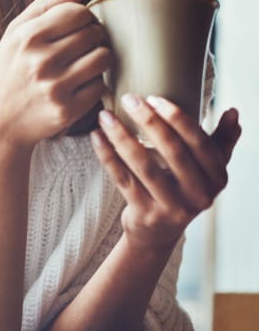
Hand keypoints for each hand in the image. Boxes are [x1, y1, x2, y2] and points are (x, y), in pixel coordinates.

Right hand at [0, 0, 109, 151]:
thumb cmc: (8, 73)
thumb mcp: (13, 35)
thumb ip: (44, 6)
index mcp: (28, 37)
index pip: (78, 12)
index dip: (83, 17)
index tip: (77, 27)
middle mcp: (41, 61)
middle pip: (94, 33)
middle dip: (93, 37)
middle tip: (82, 47)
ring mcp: (55, 87)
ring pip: (103, 58)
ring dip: (99, 59)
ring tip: (84, 63)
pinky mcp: (67, 110)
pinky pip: (100, 85)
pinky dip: (94, 84)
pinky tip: (78, 85)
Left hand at [91, 95, 240, 251]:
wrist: (158, 233)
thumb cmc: (183, 189)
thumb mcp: (207, 169)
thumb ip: (221, 141)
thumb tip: (234, 112)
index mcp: (216, 178)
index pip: (200, 143)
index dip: (178, 119)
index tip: (155, 98)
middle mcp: (199, 195)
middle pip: (173, 152)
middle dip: (149, 122)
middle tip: (129, 99)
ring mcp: (171, 208)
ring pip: (144, 166)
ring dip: (122, 137)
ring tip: (105, 116)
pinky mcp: (145, 214)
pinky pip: (123, 179)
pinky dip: (107, 156)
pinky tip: (97, 136)